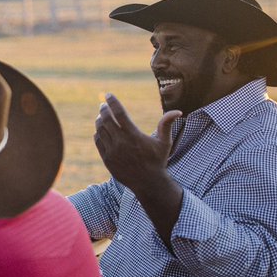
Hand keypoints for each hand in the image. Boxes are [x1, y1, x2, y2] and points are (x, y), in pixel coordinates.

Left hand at [93, 93, 183, 241]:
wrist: (147, 183)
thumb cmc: (157, 161)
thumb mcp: (164, 142)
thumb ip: (167, 125)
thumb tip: (178, 111)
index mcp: (133, 135)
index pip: (119, 113)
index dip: (112, 102)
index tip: (108, 94)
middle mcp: (121, 142)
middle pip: (106, 120)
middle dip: (104, 109)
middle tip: (103, 105)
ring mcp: (112, 151)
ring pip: (100, 130)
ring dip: (100, 120)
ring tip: (102, 116)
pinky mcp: (107, 159)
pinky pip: (98, 142)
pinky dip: (98, 133)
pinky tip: (100, 130)